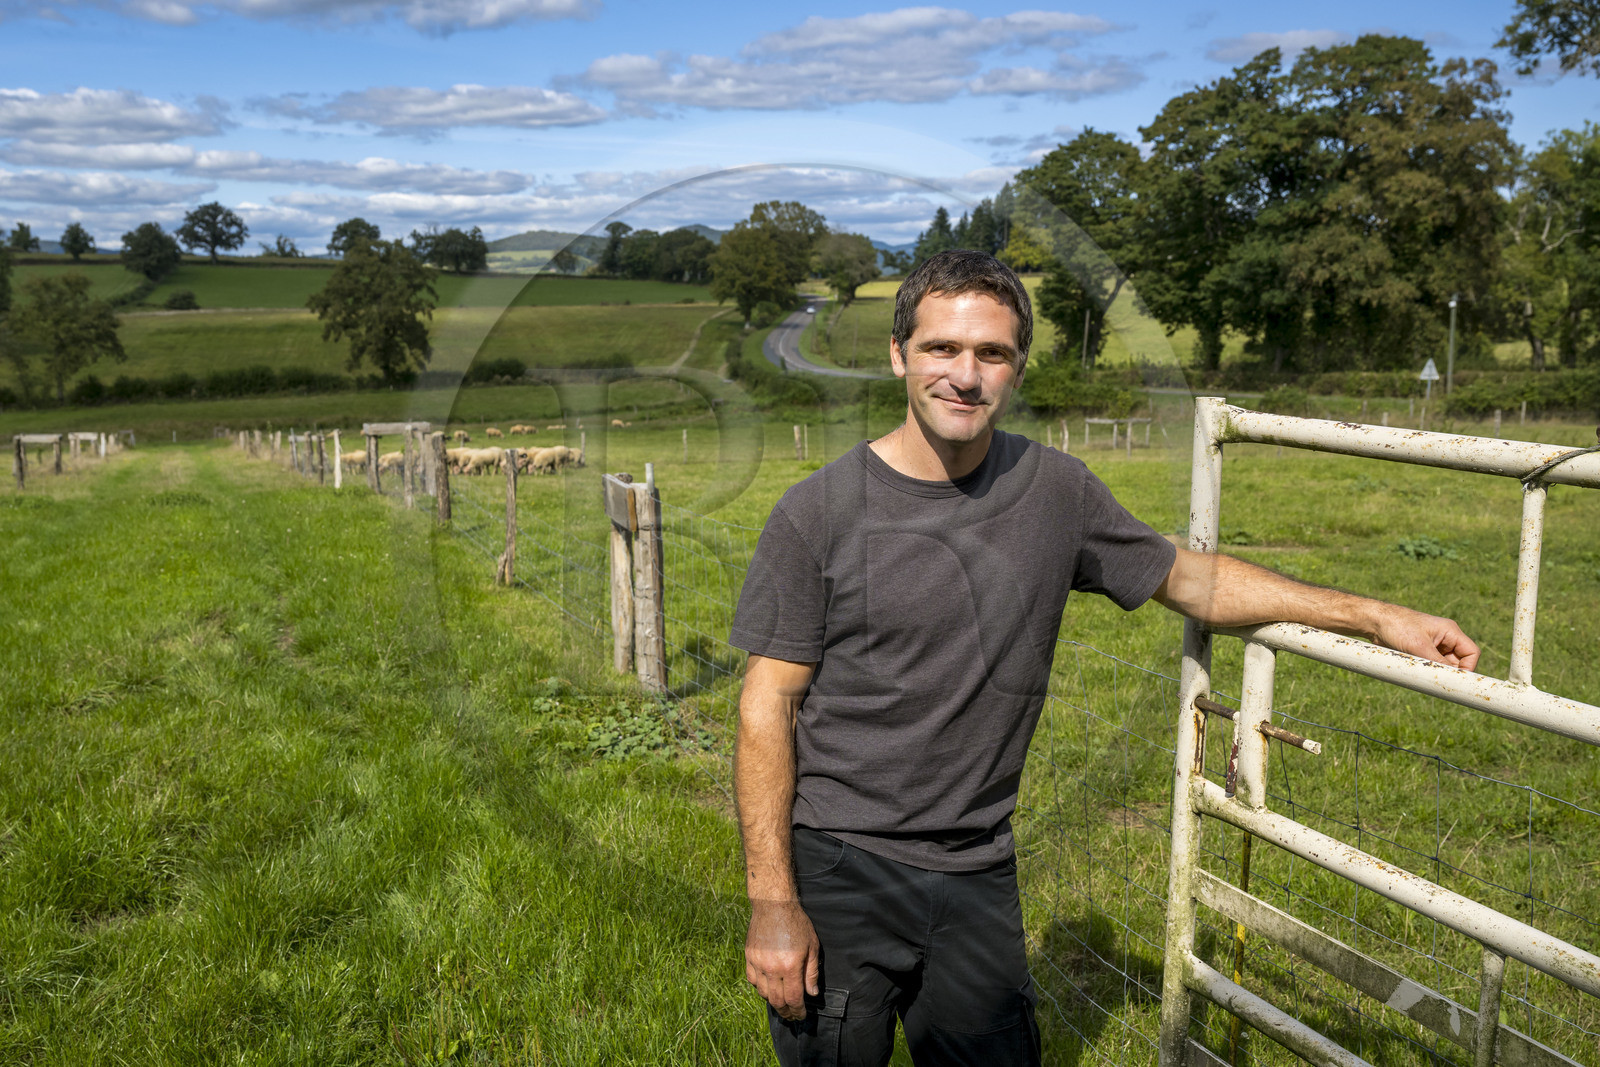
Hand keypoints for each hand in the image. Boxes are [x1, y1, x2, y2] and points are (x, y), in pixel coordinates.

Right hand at [745, 898, 819, 1020]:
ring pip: (764, 993)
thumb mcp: (812, 946)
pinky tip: (768, 987)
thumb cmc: (796, 923)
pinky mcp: (749, 957)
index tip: (801, 1016)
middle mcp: (772, 968)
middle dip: (786, 1011)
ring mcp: (758, 963)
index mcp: (790, 966)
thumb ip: (811, 973)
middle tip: (791, 1015)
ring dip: (773, 1001)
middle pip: (777, 1000)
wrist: (774, 905)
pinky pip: (752, 980)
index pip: (794, 998)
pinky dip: (760, 988)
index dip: (798, 1011)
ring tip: (781, 1003)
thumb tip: (812, 993)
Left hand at [1374, 607, 1480, 671]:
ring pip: (1444, 665)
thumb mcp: (1420, 647)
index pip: (1471, 653)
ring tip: (1422, 672)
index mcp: (1450, 631)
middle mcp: (1445, 638)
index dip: (1468, 668)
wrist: (1374, 622)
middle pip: (1458, 661)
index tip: (1456, 680)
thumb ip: (1438, 664)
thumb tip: (1452, 680)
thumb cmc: (1397, 627)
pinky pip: (1431, 665)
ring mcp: (1433, 645)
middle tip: (1436, 680)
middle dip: (1449, 672)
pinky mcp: (1421, 651)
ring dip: (1436, 672)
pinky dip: (1427, 670)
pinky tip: (1416, 671)